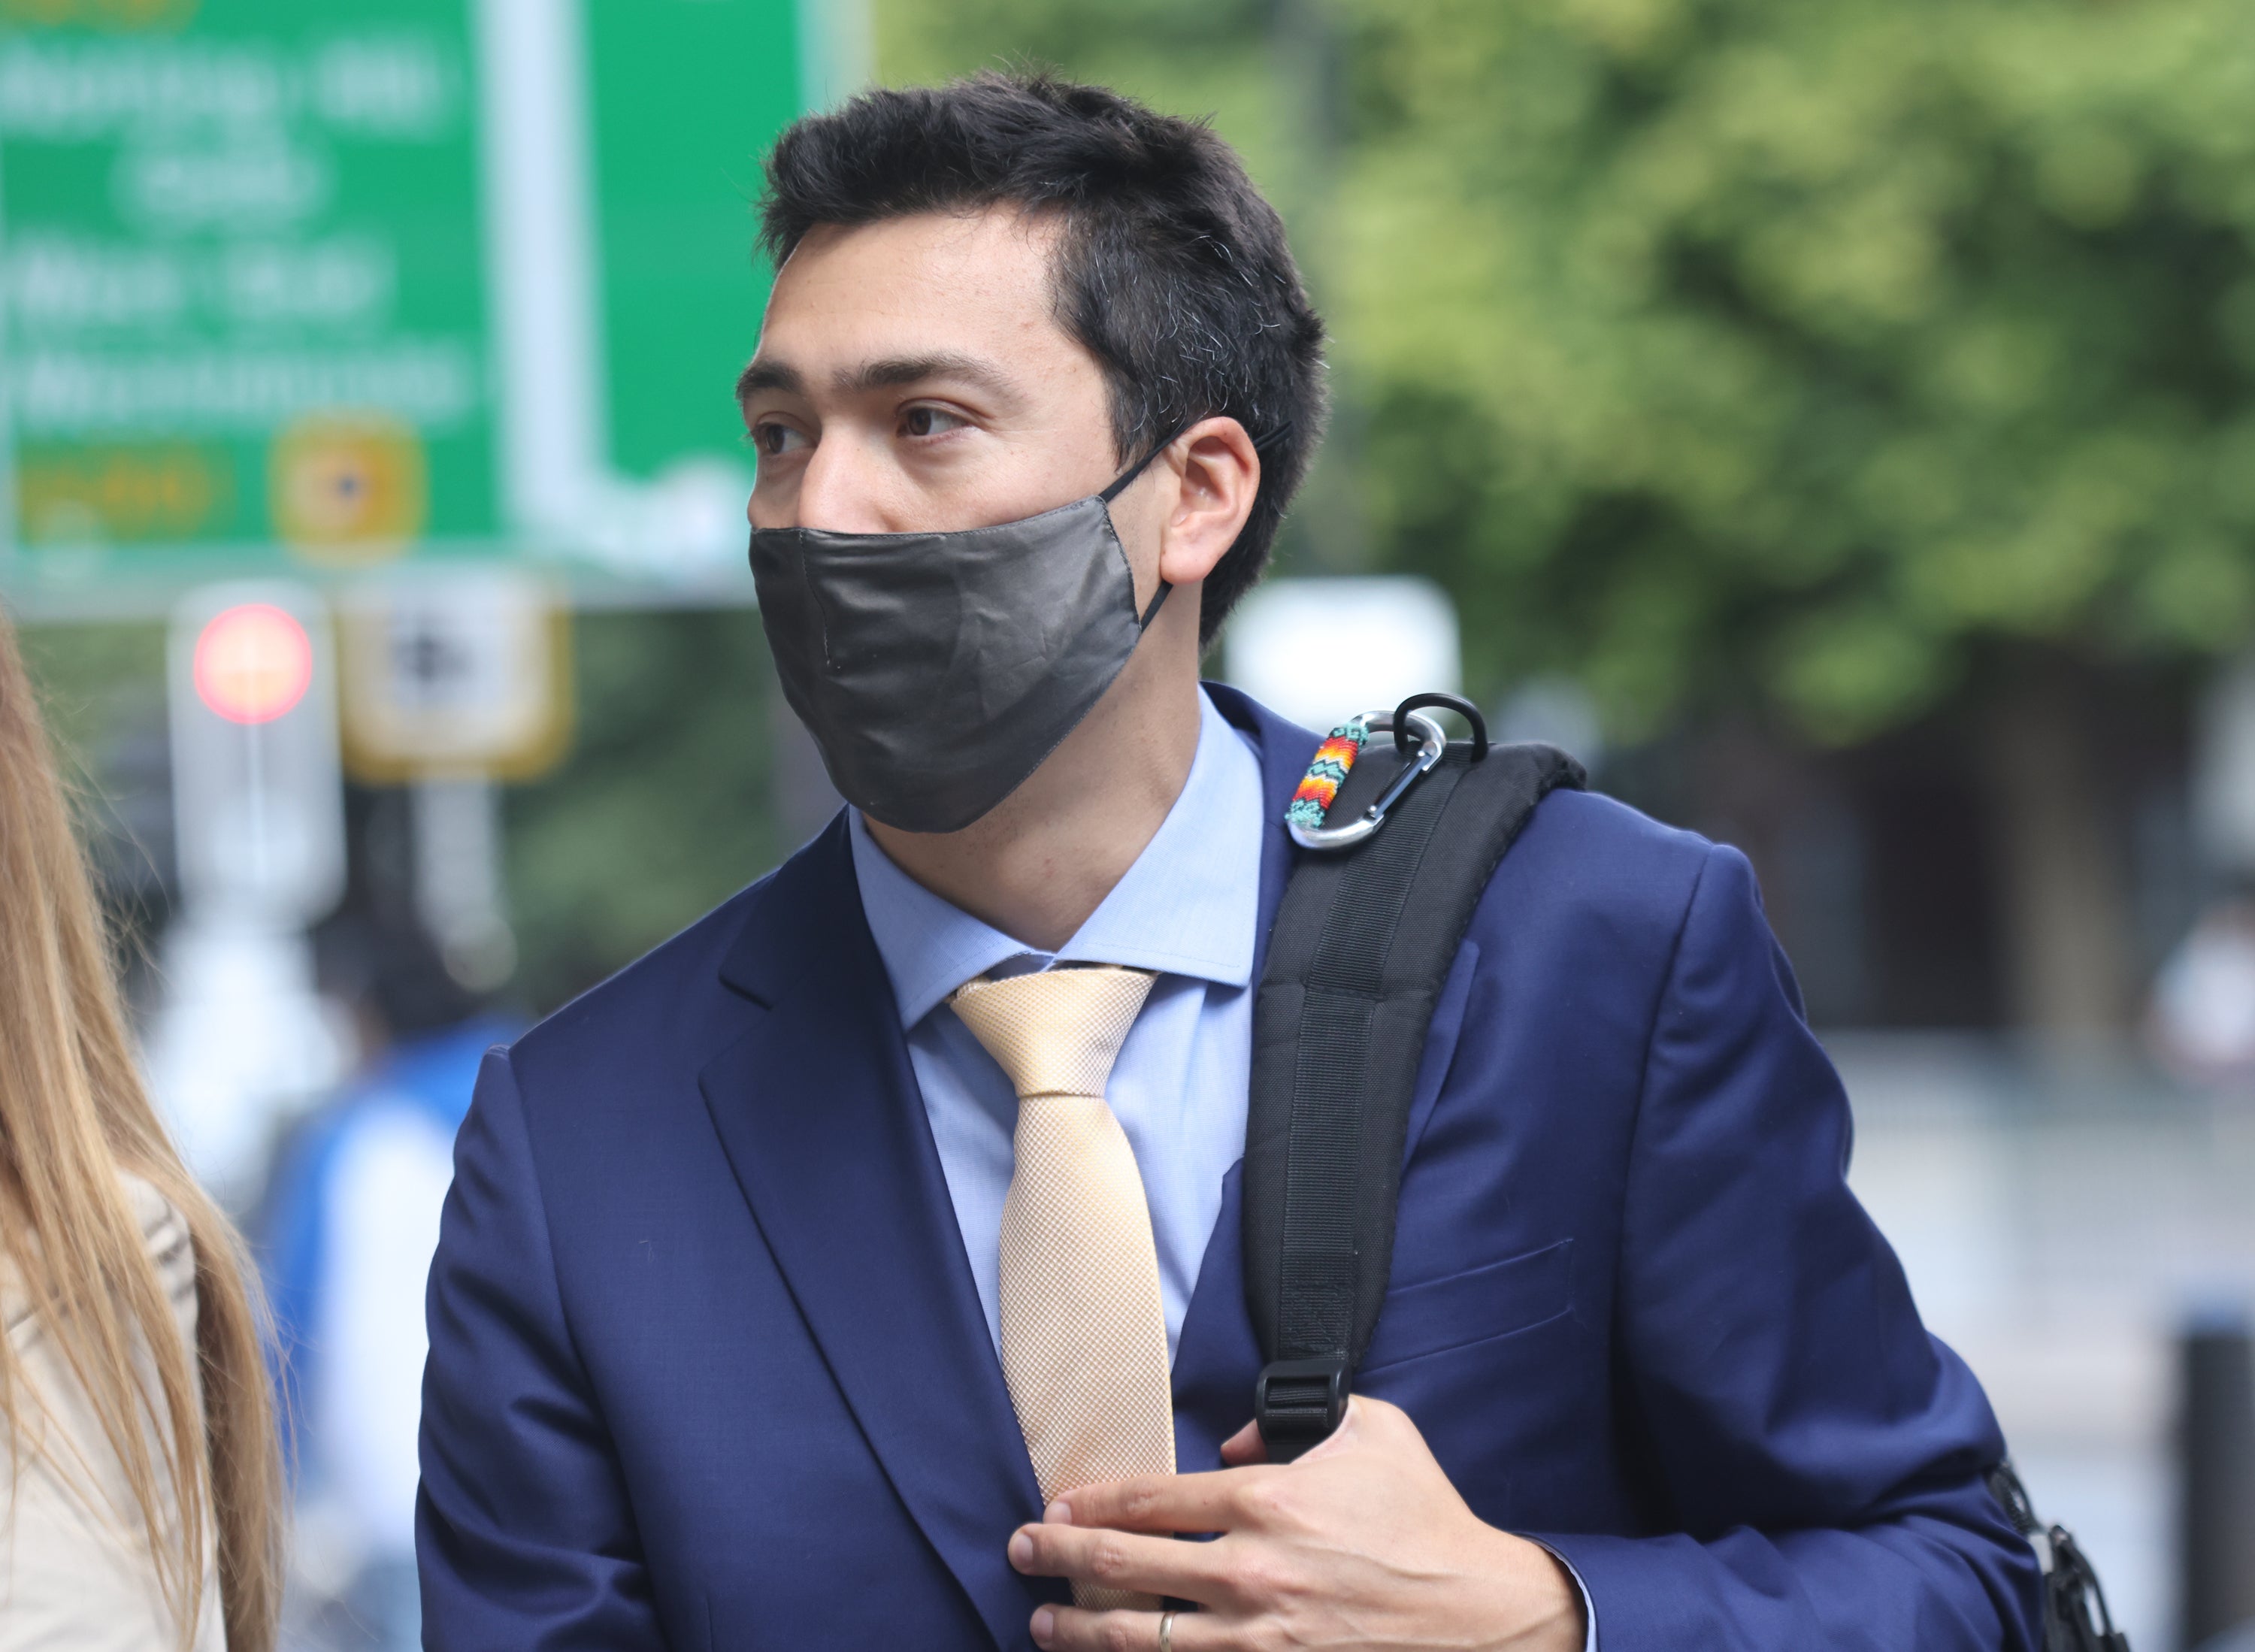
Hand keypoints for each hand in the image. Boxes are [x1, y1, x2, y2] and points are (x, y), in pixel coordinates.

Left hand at [1006, 1396, 1584, 1650]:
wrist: (1481, 1616)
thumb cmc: (1424, 1518)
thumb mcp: (1370, 1429)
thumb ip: (1290, 1417)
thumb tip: (1228, 1441)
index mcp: (1268, 1499)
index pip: (1148, 1499)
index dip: (1089, 1503)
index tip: (1056, 1507)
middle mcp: (1251, 1570)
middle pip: (1121, 1567)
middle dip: (1055, 1558)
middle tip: (1020, 1552)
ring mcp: (1259, 1639)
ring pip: (1137, 1638)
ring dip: (1076, 1630)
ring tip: (1042, 1621)